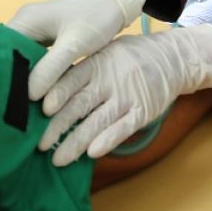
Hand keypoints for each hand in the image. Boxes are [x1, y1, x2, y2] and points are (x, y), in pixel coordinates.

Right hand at [6, 0, 150, 100]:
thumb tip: (29, 94)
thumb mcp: (73, 45)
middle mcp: (24, 24)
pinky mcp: (44, 39)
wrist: (114, 4)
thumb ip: (51, 68)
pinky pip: (32, 59)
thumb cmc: (95, 19)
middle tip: (13, 109)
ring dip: (23, 79)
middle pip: (8, 56)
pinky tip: (37, 95)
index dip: (0, 73)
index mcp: (25, 20)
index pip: (0, 49)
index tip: (4, 99)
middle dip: (11, 79)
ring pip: (20, 59)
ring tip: (23, 107)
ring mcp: (33, 31)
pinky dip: (34, 75)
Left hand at [39, 25, 211, 165]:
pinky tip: (92, 153)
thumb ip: (80, 70)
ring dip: (76, 142)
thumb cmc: (127, 57)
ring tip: (59, 158)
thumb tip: (45, 89)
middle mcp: (110, 79)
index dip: (57, 94)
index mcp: (96, 63)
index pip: (72, 79)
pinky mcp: (142, 112)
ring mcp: (127, 96)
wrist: (171, 58)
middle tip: (40, 144)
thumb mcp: (103, 52)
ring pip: (98, 122)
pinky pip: (123, 129)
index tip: (40, 110)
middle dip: (58, 126)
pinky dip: (107, 141)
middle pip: (80, 104)